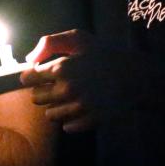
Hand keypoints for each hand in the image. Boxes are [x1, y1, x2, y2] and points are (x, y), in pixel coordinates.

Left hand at [20, 29, 139, 131]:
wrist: (136, 77)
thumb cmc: (105, 54)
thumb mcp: (78, 38)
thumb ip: (50, 43)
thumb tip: (29, 59)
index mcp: (62, 68)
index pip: (28, 79)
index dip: (32, 76)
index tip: (40, 75)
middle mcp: (67, 89)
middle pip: (36, 98)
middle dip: (44, 91)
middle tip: (58, 85)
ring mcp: (79, 107)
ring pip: (49, 114)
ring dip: (56, 106)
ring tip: (70, 96)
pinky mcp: (89, 121)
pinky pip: (66, 127)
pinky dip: (70, 119)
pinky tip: (81, 107)